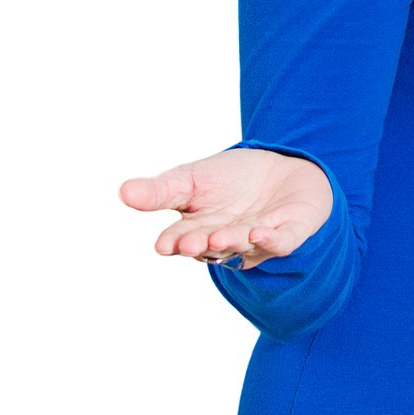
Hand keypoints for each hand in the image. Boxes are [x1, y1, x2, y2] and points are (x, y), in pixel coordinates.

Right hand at [119, 148, 332, 269]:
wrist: (283, 168)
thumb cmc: (233, 178)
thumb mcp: (193, 178)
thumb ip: (161, 191)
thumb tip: (123, 191)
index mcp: (199, 229)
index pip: (181, 239)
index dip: (173, 242)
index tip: (163, 244)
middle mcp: (227, 240)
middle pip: (210, 246)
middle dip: (200, 244)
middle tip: (188, 242)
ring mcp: (258, 239)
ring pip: (243, 246)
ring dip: (232, 242)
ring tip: (219, 238)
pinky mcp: (290, 232)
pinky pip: (282, 242)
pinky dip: (271, 240)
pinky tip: (260, 233)